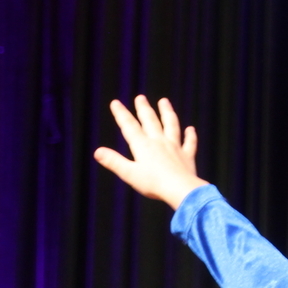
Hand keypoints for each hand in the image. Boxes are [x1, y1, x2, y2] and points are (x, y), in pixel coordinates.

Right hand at [93, 95, 206, 209]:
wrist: (179, 189)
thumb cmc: (154, 184)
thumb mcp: (129, 174)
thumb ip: (114, 162)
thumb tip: (97, 152)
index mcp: (143, 146)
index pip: (130, 126)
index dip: (121, 114)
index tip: (116, 103)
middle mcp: (159, 142)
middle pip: (150, 121)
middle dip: (143, 108)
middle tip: (140, 98)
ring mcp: (175, 147)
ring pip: (171, 125)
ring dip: (167, 112)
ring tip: (164, 102)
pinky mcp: (187, 156)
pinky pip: (189, 143)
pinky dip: (190, 136)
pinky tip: (191, 129)